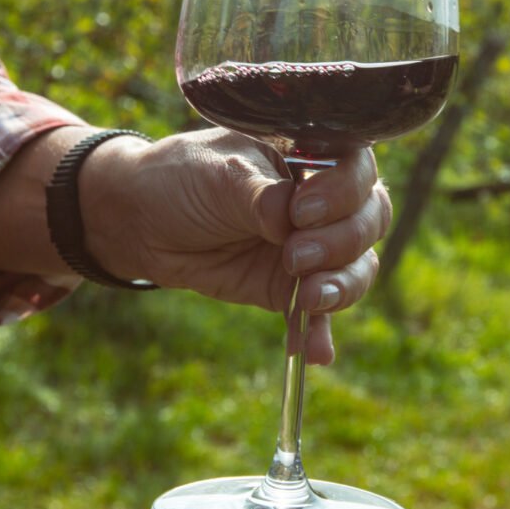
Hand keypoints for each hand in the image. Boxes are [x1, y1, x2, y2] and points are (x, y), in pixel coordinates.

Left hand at [83, 130, 393, 365]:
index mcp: (312, 155)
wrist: (140, 220)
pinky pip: (319, 313)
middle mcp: (323, 200)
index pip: (358, 170)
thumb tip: (292, 223)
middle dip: (341, 241)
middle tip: (295, 254)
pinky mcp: (291, 287)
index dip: (343, 192)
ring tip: (308, 298)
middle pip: (369, 220)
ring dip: (341, 286)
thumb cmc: (182, 178)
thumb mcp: (220, 175)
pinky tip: (314, 353)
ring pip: (357, 267)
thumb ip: (262, 197)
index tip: (301, 210)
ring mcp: (312, 246)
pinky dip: (319, 332)